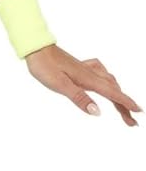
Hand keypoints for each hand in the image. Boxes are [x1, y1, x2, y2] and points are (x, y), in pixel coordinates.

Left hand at [25, 44, 141, 126]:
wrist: (36, 48)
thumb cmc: (45, 66)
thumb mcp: (60, 85)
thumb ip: (79, 98)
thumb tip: (98, 112)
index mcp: (88, 79)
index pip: (112, 93)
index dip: (126, 103)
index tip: (139, 112)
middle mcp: (90, 73)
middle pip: (113, 90)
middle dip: (124, 106)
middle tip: (132, 122)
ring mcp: (86, 69)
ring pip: (109, 82)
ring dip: (118, 95)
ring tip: (122, 107)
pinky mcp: (80, 67)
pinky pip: (100, 73)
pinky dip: (108, 80)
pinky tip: (106, 80)